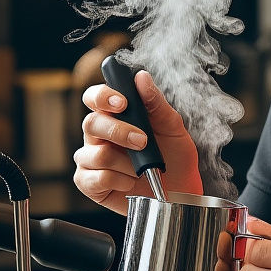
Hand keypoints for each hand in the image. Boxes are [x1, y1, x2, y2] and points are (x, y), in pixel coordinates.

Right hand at [73, 71, 201, 214]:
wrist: (180, 193)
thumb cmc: (175, 158)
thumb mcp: (173, 128)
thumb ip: (156, 103)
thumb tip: (141, 77)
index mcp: (115, 117)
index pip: (95, 98)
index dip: (103, 96)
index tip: (123, 103)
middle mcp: (99, 136)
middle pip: (91, 123)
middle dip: (119, 132)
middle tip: (143, 141)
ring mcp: (91, 159)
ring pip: (95, 153)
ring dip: (125, 163)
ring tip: (141, 169)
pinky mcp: (89, 183)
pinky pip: (94, 178)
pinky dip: (118, 181)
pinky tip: (130, 183)